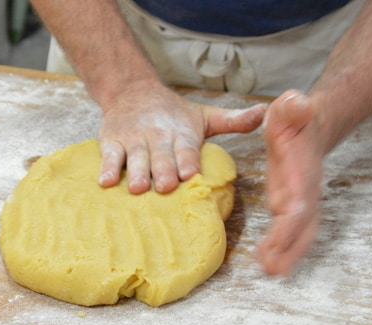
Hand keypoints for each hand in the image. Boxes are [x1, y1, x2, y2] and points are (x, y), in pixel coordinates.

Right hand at [98, 84, 265, 193]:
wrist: (132, 90)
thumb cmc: (173, 113)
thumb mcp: (204, 116)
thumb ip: (233, 120)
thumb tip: (265, 112)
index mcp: (182, 132)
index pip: (186, 148)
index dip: (187, 160)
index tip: (190, 173)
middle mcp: (157, 135)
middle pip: (161, 155)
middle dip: (163, 170)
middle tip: (165, 186)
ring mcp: (133, 138)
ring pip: (135, 157)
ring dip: (136, 172)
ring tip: (138, 188)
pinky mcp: (112, 141)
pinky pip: (109, 156)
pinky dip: (107, 168)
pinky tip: (106, 182)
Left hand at [257, 90, 323, 275]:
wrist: (308, 125)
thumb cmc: (295, 118)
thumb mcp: (290, 108)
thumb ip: (293, 109)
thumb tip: (298, 103)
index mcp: (303, 173)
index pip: (300, 204)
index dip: (290, 225)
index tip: (277, 242)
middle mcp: (305, 192)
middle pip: (304, 228)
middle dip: (291, 250)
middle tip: (273, 270)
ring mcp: (299, 200)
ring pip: (299, 234)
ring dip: (287, 255)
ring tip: (269, 273)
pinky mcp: (289, 203)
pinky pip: (287, 230)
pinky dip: (280, 247)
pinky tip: (266, 260)